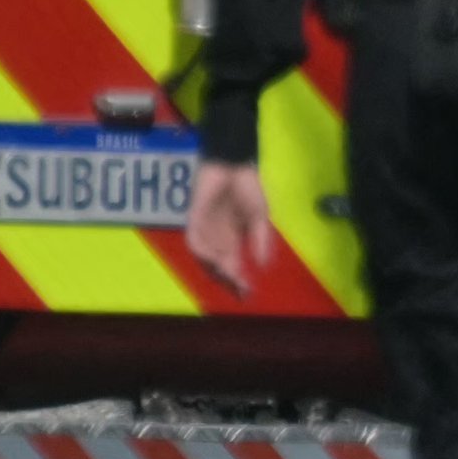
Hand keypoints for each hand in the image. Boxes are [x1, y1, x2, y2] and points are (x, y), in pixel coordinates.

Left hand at [186, 161, 272, 292]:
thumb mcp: (261, 218)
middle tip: (239, 289)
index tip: (249, 293)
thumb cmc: (248, 188)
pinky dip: (202, 250)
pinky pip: (194, 239)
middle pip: (217, 267)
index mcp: (231, 240)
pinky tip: (214, 256)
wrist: (235, 164)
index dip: (239, 281)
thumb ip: (261, 241)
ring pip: (203, 257)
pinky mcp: (194, 218)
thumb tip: (263, 267)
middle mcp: (216, 239)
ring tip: (229, 274)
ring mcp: (204, 230)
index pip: (233, 267)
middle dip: (227, 280)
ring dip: (214, 268)